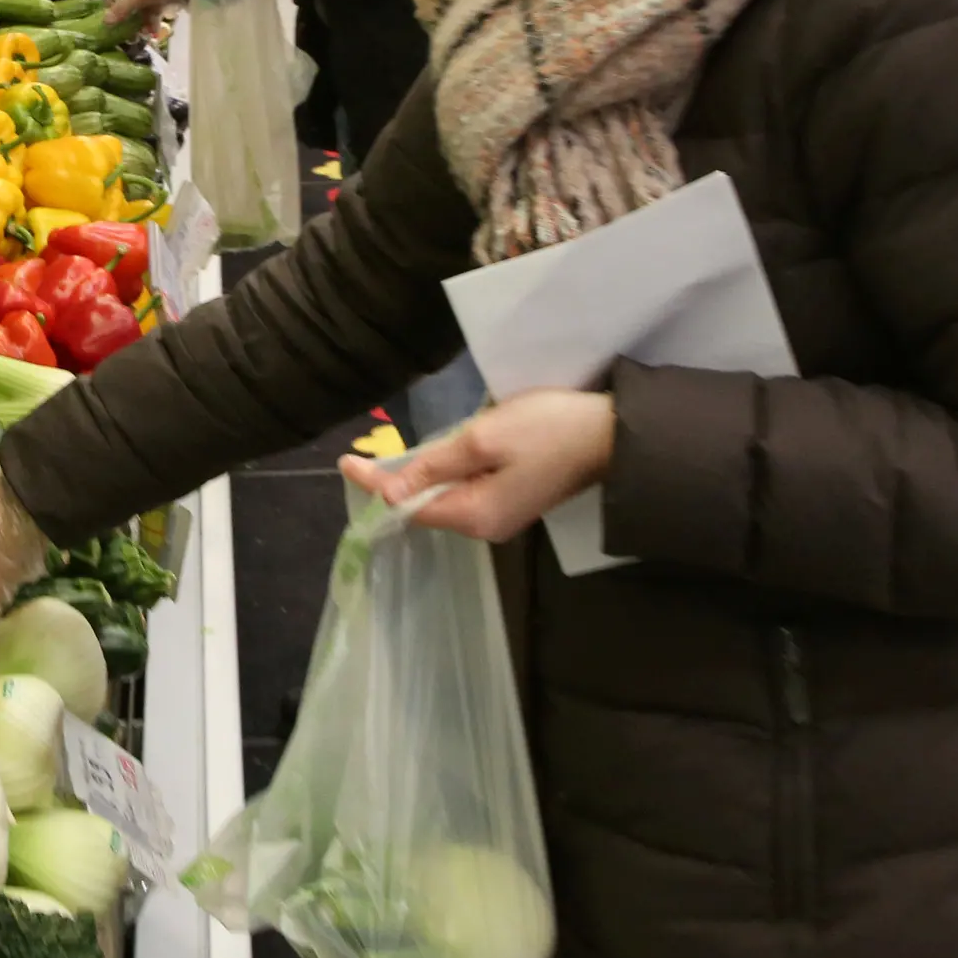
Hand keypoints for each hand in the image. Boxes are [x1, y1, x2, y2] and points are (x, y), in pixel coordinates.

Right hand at [100, 0, 184, 31]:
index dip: (112, 13)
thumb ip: (125, 7)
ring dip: (141, 23)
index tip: (114, 29)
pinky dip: (151, 22)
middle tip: (130, 37)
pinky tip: (153, 31)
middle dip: (128, 21)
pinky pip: (152, 13)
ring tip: (144, 35)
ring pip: (140, 11)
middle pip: (127, 6)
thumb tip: (104, 22)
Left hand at [343, 388, 615, 542]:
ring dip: (422, 476)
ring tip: (393, 455)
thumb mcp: (483, 439)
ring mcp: (503, 516)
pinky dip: (448, 474)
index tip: (344, 461)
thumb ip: (435, 465)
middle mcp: (485, 526)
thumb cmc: (547, 431)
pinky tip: (440, 457)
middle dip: (396, 482)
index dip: (375, 484)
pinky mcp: (515, 500)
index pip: (409, 504)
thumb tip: (390, 491)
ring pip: (447, 496)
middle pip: (427, 504)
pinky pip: (467, 490)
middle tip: (365, 456)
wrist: (612, 436)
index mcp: (474, 515)